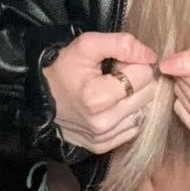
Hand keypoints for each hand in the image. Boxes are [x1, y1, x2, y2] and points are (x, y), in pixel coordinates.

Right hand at [43, 32, 157, 153]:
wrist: (37, 95)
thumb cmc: (62, 67)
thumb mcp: (87, 45)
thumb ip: (122, 44)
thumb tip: (151, 57)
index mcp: (97, 97)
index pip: (144, 75)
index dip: (133, 63)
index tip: (116, 62)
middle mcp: (102, 123)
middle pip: (147, 94)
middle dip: (135, 79)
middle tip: (113, 75)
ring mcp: (103, 138)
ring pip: (143, 111)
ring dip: (132, 97)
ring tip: (110, 89)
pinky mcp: (102, 146)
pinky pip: (133, 127)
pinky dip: (126, 113)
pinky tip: (109, 105)